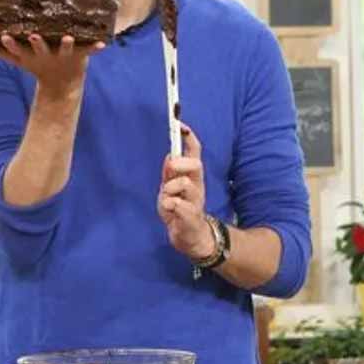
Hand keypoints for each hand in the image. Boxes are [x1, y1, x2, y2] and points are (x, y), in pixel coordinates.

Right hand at [0, 34, 105, 97]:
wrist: (62, 85)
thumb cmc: (39, 66)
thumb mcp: (21, 61)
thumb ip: (3, 53)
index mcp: (32, 56)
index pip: (18, 50)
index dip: (11, 44)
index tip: (4, 36)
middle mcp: (47, 56)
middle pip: (41, 49)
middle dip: (37, 43)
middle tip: (34, 35)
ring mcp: (63, 56)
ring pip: (65, 49)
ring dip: (67, 44)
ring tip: (68, 38)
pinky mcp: (79, 56)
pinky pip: (89, 51)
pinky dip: (96, 47)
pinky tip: (103, 44)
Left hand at [157, 123, 215, 259]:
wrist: (192, 239)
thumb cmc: (179, 212)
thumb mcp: (170, 189)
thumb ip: (169, 174)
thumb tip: (169, 156)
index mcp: (192, 177)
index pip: (195, 153)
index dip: (189, 137)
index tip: (180, 124)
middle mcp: (197, 186)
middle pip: (196, 165)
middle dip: (181, 163)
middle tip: (169, 168)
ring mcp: (196, 202)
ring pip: (186, 184)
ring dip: (170, 188)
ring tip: (166, 198)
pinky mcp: (191, 217)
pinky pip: (179, 205)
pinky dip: (170, 204)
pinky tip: (167, 210)